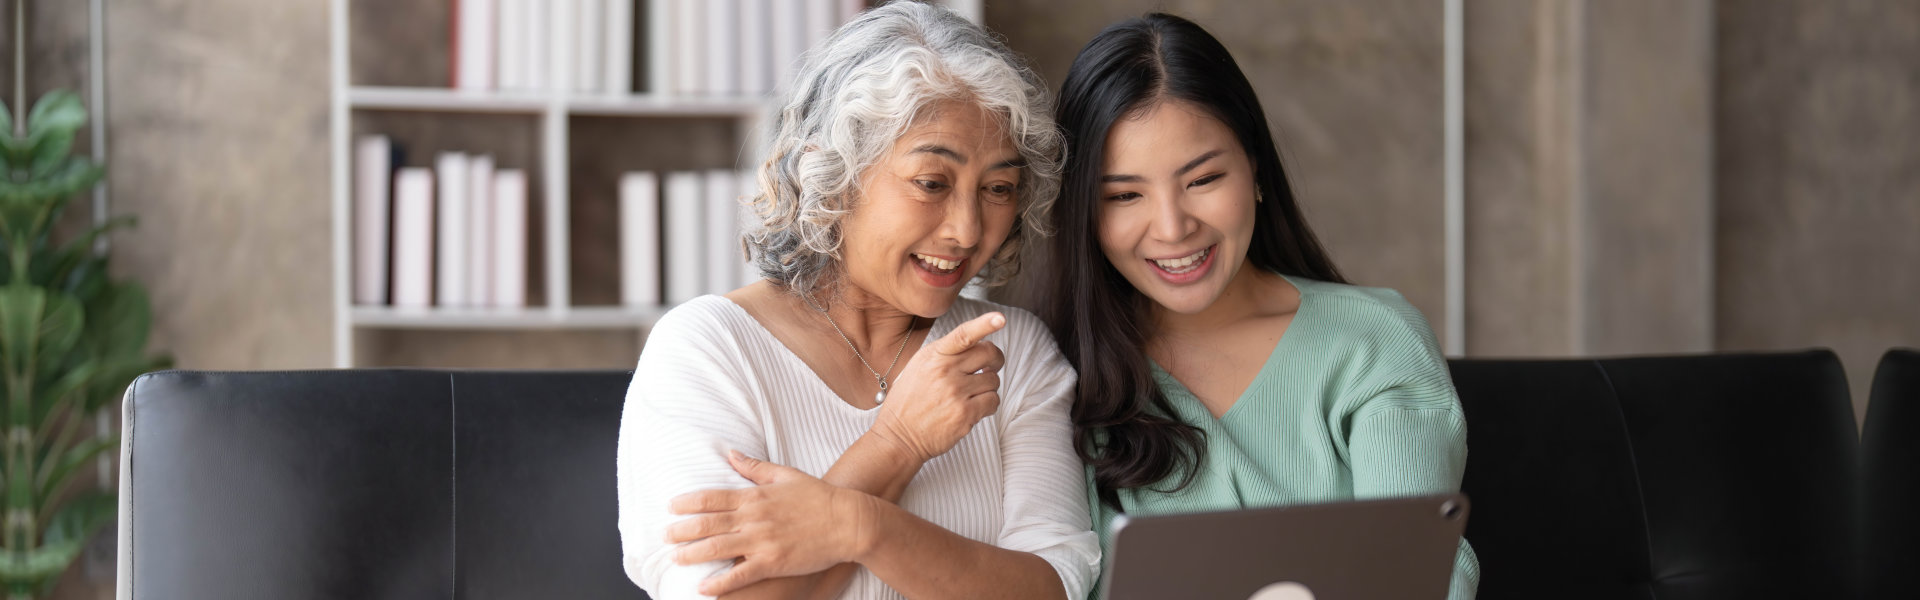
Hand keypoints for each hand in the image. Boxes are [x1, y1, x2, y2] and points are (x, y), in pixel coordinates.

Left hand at [666, 451, 877, 596]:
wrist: (847, 521)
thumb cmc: (818, 496)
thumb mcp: (785, 475)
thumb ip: (754, 467)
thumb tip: (729, 453)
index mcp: (755, 496)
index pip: (712, 498)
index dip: (688, 503)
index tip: (671, 507)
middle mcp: (753, 518)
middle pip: (708, 524)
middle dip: (682, 530)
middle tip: (664, 535)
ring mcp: (762, 541)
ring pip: (717, 549)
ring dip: (692, 555)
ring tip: (675, 558)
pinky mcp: (773, 562)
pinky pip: (739, 575)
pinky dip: (719, 583)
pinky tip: (704, 588)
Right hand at [870, 312, 1006, 463]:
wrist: (899, 436)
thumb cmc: (908, 403)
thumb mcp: (918, 368)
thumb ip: (944, 354)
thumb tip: (975, 343)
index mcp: (933, 356)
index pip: (963, 335)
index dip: (984, 324)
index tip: (1000, 319)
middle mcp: (945, 371)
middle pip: (989, 354)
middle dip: (995, 360)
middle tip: (990, 367)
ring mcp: (956, 392)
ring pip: (994, 380)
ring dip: (988, 387)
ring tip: (971, 394)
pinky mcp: (965, 414)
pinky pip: (993, 401)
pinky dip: (988, 404)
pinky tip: (974, 408)